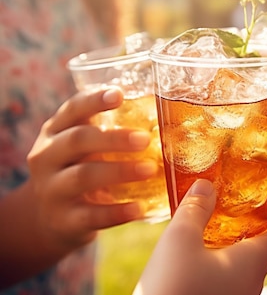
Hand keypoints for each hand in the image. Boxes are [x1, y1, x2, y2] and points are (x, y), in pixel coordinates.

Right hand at [26, 88, 158, 251]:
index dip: (94, 100)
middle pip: (77, 140)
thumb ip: (112, 129)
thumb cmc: (80, 169)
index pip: (72, 109)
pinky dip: (118, 213)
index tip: (119, 94)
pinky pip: (92, 216)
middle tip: (145, 139)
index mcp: (55, 131)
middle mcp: (47, 157)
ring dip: (120, 171)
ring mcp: (52, 190)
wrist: (51, 220)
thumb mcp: (85, 147)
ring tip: (150, 169)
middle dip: (113, 138)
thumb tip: (169, 114)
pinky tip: (140, 208)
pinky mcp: (64, 221)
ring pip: (83, 177)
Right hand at [133, 179, 266, 294]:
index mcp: (252, 265)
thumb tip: (206, 186)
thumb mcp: (179, 240)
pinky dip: (216, 272)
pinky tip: (191, 267)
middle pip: (260, 255)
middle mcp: (250, 287)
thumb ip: (195, 210)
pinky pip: (224, 287)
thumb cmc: (172, 288)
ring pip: (240, 273)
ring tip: (204, 239)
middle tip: (230, 216)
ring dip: (228, 254)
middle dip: (247, 233)